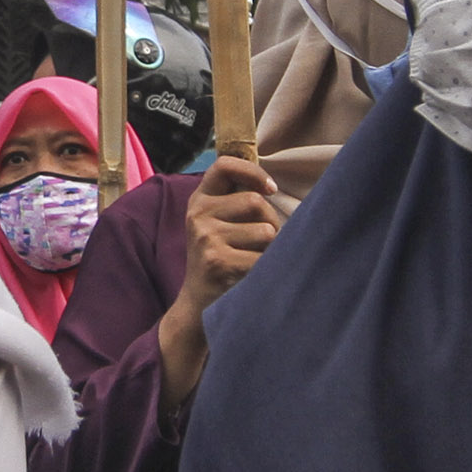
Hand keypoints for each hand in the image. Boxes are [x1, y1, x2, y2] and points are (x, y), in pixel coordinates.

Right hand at [155, 157, 281, 402]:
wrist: (197, 306)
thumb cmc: (221, 261)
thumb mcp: (219, 225)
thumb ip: (237, 202)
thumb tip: (274, 186)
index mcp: (199, 200)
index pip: (224, 165)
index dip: (253, 172)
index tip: (270, 189)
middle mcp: (197, 215)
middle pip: (255, 202)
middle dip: (271, 223)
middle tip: (262, 244)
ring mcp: (205, 238)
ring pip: (264, 231)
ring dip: (270, 249)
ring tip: (254, 261)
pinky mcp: (217, 261)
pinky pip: (262, 257)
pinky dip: (267, 269)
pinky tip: (253, 276)